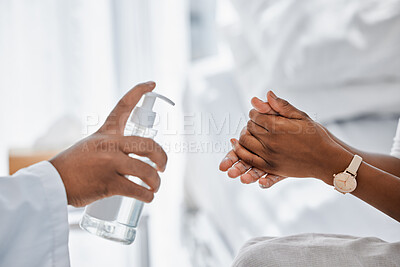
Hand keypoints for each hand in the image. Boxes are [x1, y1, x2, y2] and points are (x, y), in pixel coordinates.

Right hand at [50, 82, 167, 206]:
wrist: (53, 183)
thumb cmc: (74, 165)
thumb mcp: (92, 145)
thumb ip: (113, 146)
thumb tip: (138, 159)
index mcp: (106, 133)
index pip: (123, 106)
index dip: (138, 92)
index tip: (151, 83)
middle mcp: (110, 145)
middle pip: (148, 145)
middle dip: (162, 157)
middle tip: (163, 166)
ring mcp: (110, 163)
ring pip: (146, 171)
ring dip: (156, 182)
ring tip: (154, 188)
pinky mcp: (108, 183)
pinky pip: (137, 190)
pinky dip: (147, 196)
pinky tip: (148, 197)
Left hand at [229, 91, 351, 184]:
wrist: (325, 160)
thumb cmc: (316, 136)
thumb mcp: (301, 117)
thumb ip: (281, 106)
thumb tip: (266, 94)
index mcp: (278, 126)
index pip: (255, 115)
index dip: (256, 112)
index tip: (261, 113)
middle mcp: (271, 141)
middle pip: (249, 127)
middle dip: (252, 123)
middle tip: (257, 123)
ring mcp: (269, 156)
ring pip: (244, 142)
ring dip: (245, 136)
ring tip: (251, 134)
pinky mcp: (269, 167)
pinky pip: (247, 158)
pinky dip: (241, 151)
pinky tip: (243, 146)